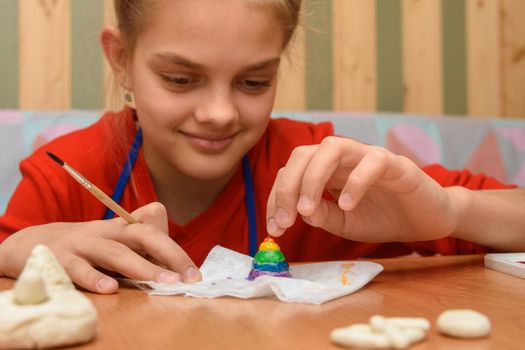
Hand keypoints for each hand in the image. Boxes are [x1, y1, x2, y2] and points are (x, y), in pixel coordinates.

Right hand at [0, 202, 200, 293]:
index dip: (175, 251)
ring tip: (162, 282)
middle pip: (140, 235)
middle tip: (185, 278)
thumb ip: (140, 241)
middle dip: (167, 253)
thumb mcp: (112, 240)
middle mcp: (104, 233)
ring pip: (113, 252)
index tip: (193, 273)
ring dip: (140, 267)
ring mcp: (81, 245)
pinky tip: (109, 289)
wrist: (31, 244)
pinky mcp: (58, 260)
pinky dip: (93, 278)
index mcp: (119, 229)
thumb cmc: (83, 246)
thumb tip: (170, 245)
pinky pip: (77, 269)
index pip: (153, 233)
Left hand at [266, 136, 459, 241]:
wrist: (426, 221)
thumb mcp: (343, 224)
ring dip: (312, 178)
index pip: (291, 173)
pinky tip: (347, 205)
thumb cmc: (383, 218)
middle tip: (286, 219)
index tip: (274, 228)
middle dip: (287, 186)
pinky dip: (355, 182)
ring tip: (307, 209)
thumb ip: (321, 216)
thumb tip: (299, 211)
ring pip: (332, 147)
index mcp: (326, 171)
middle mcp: (342, 159)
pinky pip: (371, 162)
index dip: (276, 197)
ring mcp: (367, 157)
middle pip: (303, 154)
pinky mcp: (395, 163)